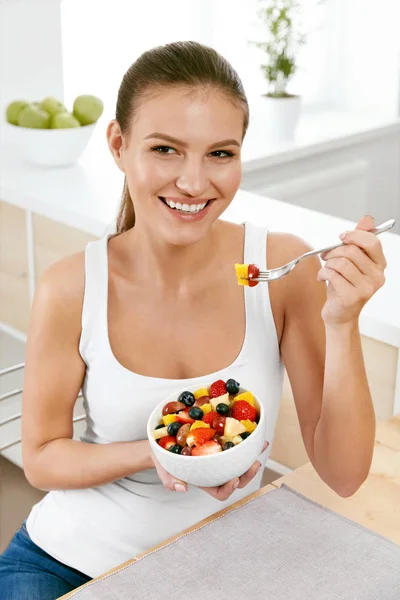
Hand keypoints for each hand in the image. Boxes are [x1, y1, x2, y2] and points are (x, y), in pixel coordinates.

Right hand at [151, 440, 268, 500]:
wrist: (162, 443)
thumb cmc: (164, 460)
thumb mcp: (164, 469)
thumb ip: (171, 481)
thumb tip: (182, 489)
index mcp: (205, 481)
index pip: (220, 492)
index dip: (229, 488)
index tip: (234, 479)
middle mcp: (215, 471)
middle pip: (237, 479)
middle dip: (248, 473)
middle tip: (255, 463)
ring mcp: (219, 458)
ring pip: (240, 462)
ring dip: (252, 455)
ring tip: (261, 445)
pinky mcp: (221, 444)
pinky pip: (236, 445)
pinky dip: (246, 440)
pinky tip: (254, 432)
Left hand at [317, 215, 386, 325]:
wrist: (340, 315)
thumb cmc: (344, 286)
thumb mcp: (352, 262)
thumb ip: (359, 240)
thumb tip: (368, 219)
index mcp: (380, 265)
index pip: (372, 242)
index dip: (354, 236)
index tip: (341, 237)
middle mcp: (377, 277)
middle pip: (352, 251)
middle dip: (334, 251)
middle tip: (326, 256)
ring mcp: (366, 288)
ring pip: (341, 263)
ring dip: (327, 264)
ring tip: (325, 269)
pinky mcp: (352, 297)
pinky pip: (333, 275)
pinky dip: (322, 274)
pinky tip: (322, 278)